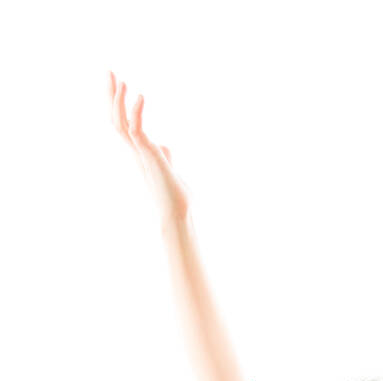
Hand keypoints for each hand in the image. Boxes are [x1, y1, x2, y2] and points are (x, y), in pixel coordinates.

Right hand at [108, 71, 192, 228]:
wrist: (177, 211)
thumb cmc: (174, 193)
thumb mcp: (167, 167)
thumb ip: (163, 154)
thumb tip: (164, 148)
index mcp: (138, 151)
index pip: (122, 121)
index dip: (117, 101)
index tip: (117, 80)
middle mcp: (134, 151)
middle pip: (115, 118)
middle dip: (112, 95)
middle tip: (109, 70)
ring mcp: (139, 153)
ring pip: (120, 123)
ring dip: (119, 101)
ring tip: (121, 80)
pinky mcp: (148, 155)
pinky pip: (136, 130)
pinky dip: (137, 112)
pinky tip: (140, 96)